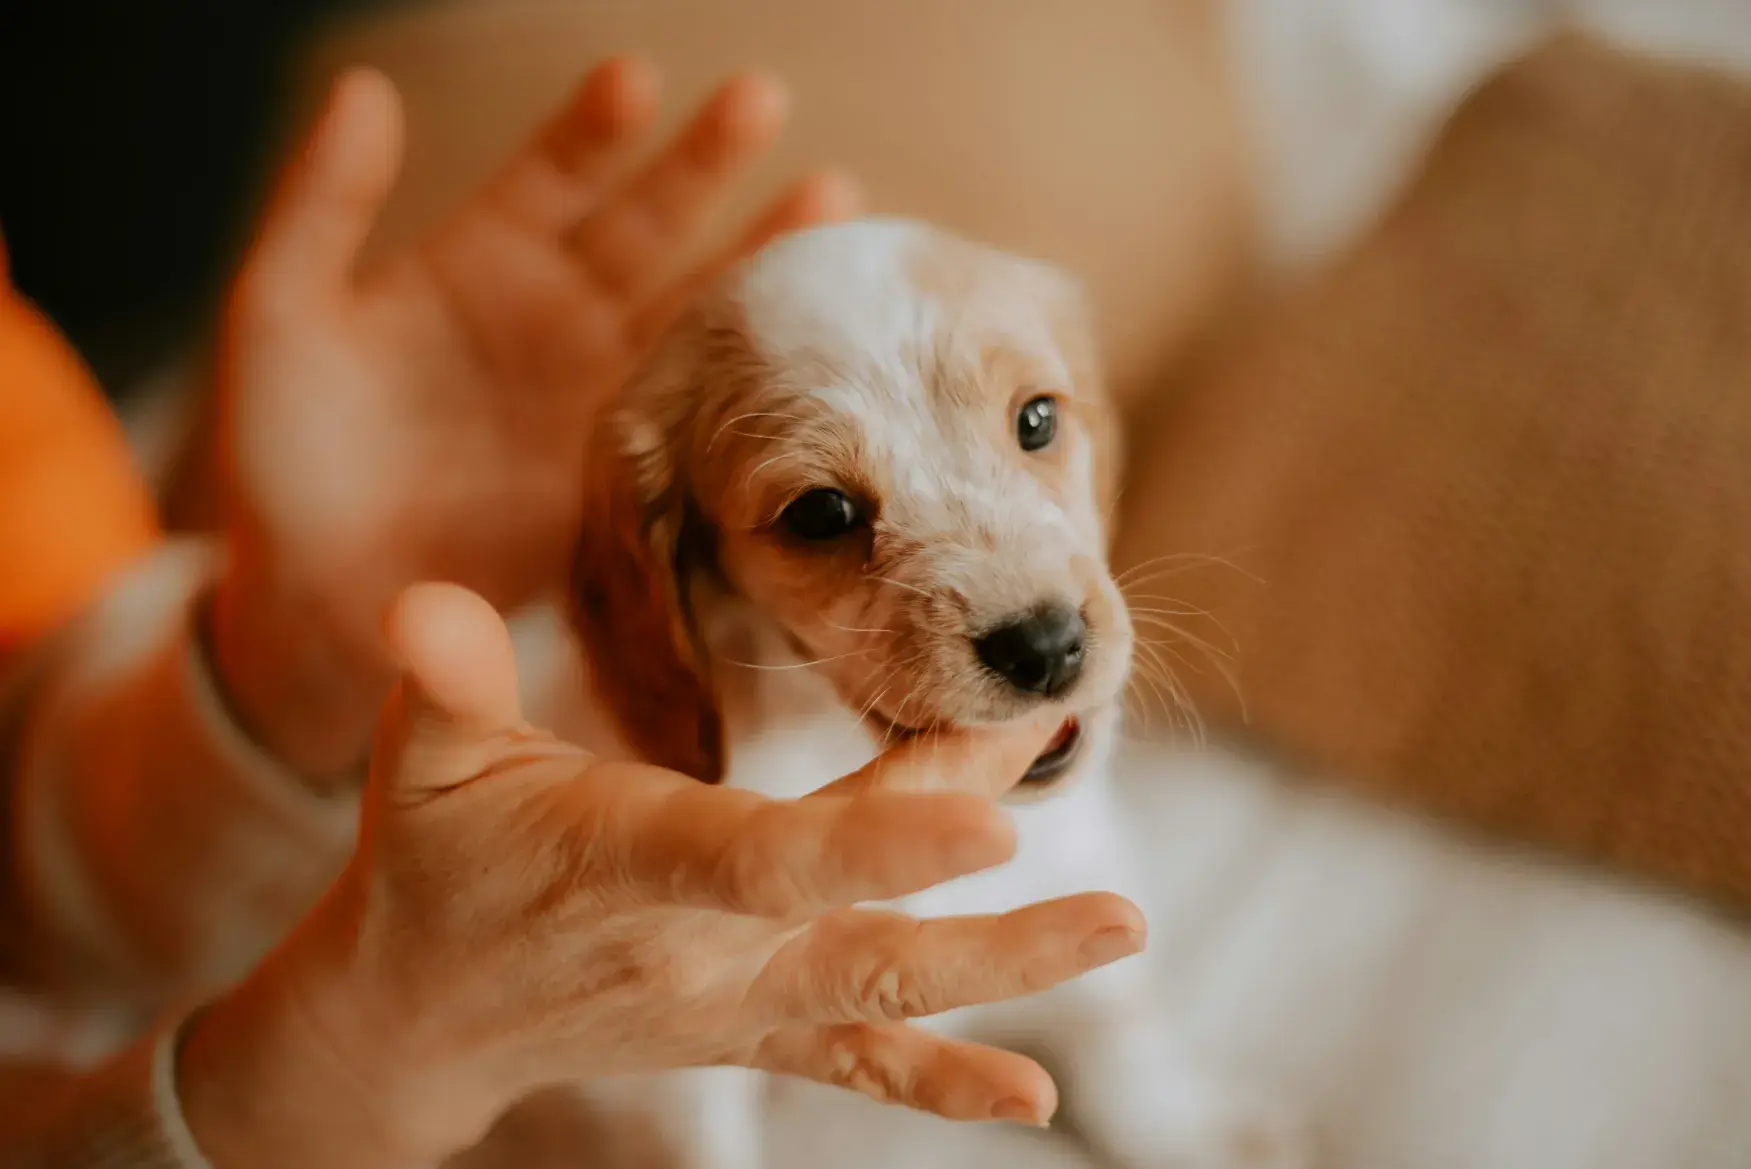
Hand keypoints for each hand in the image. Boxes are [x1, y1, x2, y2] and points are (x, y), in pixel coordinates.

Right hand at [179, 583, 1144, 1168]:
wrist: (416, 1020)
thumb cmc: (428, 865)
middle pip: (858, 920)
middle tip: (1086, 814)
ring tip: (1124, 923)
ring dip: (1010, 960)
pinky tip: (1034, 1092)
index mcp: (625, 863)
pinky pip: (857, 1060)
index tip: (996, 816)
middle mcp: (698, 949)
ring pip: (886, 987)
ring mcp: (734, 1002)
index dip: (877, 842)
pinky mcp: (751, 1027)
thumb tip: (421, 607)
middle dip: (978, 873)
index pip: (761, 859)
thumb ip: (440, 683)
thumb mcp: (418, 764)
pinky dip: (943, 1078)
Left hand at [210, 59, 856, 777]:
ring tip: (836, 203)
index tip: (634, 80)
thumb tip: (368, 83)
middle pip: (649, 223)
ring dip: (762, 255)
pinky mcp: (629, 475)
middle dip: (707, 162)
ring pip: (698, 309)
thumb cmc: (283, 459)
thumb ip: (321, 204)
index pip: (553, 174)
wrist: (321, 605)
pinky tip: (816, 344)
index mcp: (481, 265)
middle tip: (763, 97)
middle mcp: (557, 319)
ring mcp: (602, 397)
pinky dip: (762, 380)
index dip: (593, 128)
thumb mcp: (280, 317)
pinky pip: (706, 415)